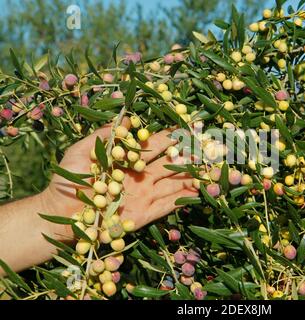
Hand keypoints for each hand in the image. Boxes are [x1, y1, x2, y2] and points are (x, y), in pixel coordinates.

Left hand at [41, 124, 197, 240]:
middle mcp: (139, 177)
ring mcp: (143, 196)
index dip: (171, 137)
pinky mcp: (143, 216)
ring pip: (173, 184)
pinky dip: (183, 199)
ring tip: (210, 169)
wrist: (60, 215)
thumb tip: (128, 118)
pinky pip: (167, 206)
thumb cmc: (67, 180)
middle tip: (208, 147)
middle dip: (188, 156)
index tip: (188, 127)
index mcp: (127, 160)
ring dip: (191, 177)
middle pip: (169, 164)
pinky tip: (199, 192)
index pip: (154, 145)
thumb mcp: (81, 151)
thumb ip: (105, 136)